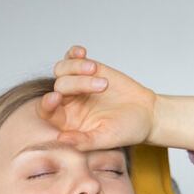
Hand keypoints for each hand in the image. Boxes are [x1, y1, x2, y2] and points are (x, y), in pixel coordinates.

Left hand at [36, 45, 159, 151]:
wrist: (146, 114)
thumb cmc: (126, 130)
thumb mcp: (107, 138)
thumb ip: (84, 141)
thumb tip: (61, 140)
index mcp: (67, 123)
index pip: (47, 112)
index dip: (47, 104)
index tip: (56, 97)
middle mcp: (68, 103)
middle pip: (59, 87)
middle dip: (78, 83)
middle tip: (103, 85)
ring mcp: (76, 85)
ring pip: (63, 70)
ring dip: (77, 67)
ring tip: (97, 69)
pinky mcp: (88, 70)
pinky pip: (73, 58)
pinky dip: (74, 53)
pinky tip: (82, 52)